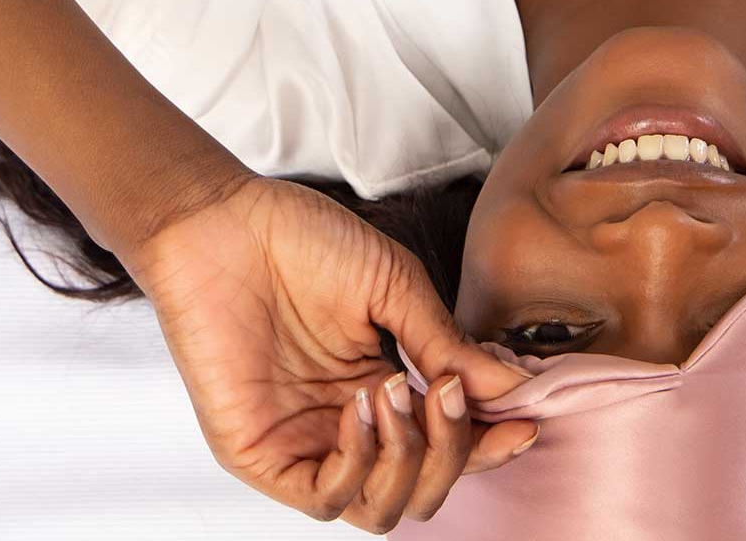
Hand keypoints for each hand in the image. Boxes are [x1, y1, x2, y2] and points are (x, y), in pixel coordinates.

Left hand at [123, 177, 538, 532]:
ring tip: (398, 391)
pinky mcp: (258, 453)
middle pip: (421, 491)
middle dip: (453, 453)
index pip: (446, 449)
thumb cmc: (299, 241)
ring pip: (378, 510)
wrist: (223, 220)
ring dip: (407, 460)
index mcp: (381, 392)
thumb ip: (447, 345)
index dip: (489, 446)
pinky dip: (357, 466)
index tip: (523, 421)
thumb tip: (512, 388)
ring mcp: (302, 444)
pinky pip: (323, 500)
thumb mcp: (395, 289)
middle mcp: (345, 428)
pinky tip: (361, 409)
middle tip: (450, 394)